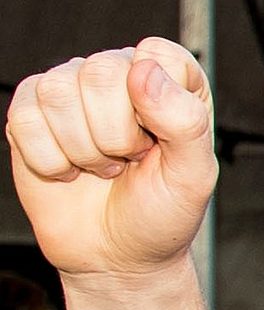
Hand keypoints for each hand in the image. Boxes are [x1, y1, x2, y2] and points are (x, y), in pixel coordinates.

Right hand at [4, 39, 217, 283]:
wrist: (116, 254)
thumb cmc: (161, 212)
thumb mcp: (193, 176)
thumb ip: (184, 120)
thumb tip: (142, 69)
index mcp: (169, 80)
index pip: (157, 54)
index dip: (156, 103)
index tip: (160, 141)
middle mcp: (117, 74)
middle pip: (101, 72)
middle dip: (116, 136)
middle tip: (128, 161)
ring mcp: (69, 89)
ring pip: (58, 94)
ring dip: (83, 150)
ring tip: (101, 168)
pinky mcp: (29, 112)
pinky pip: (24, 118)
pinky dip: (50, 160)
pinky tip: (69, 171)